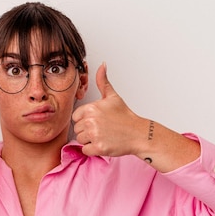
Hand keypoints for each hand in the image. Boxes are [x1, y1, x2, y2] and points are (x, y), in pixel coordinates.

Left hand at [73, 63, 200, 170]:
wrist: (138, 133)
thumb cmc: (125, 116)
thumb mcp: (113, 97)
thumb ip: (103, 82)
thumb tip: (102, 65)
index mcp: (91, 108)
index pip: (76, 117)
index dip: (85, 120)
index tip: (97, 121)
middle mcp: (91, 121)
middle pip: (77, 129)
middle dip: (87, 131)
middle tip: (102, 129)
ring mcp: (95, 135)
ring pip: (80, 140)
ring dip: (90, 141)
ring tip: (103, 136)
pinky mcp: (99, 147)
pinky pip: (85, 150)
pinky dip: (93, 150)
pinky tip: (103, 143)